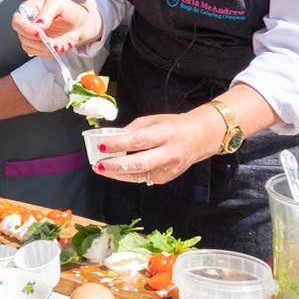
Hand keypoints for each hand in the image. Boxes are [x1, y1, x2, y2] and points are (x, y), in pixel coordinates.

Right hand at [12, 0, 99, 56]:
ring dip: (47, 49)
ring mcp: (32, 37)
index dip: (26, 29)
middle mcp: (27, 24)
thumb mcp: (59, 4)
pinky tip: (63, 46)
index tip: (40, 34)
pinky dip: (52, 53)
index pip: (18, 20)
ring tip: (64, 44)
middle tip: (54, 44)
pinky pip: (40, 54)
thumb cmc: (68, 9)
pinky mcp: (38, 47)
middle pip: (23, 37)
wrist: (80, 23)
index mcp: (29, 9)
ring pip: (31, 48)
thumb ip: (47, 12)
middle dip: (39, 43)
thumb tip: (38, 24)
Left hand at [93, 114, 208, 185]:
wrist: (199, 137)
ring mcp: (169, 168)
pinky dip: (129, 175)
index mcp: (166, 133)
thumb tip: (113, 139)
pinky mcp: (167, 178)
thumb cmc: (174, 126)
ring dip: (118, 173)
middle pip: (140, 163)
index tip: (102, 144)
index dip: (119, 144)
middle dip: (116, 165)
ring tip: (103, 168)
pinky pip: (144, 178)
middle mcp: (169, 152)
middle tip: (99, 164)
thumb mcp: (154, 120)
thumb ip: (133, 129)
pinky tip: (118, 170)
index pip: (139, 140)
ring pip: (140, 175)